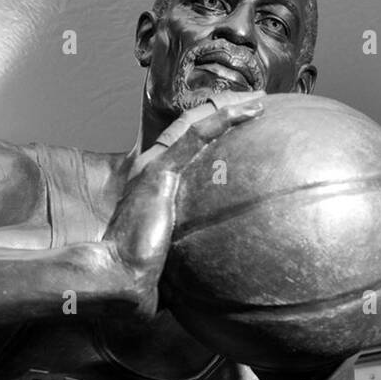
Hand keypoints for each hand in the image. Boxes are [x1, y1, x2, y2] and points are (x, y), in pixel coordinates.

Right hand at [104, 92, 263, 316]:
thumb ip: (189, 244)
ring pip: (197, 123)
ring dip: (229, 107)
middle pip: (193, 125)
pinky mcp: (159, 171)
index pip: (188, 144)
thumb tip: (217, 263)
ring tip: (260, 102)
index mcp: (154, 182)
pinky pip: (197, 135)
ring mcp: (154, 166)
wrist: (120, 277)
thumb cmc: (144, 274)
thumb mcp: (173, 252)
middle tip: (257, 104)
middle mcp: (151, 167)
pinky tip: (251, 112)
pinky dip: (224, 118)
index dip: (214, 128)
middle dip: (225, 110)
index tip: (243, 125)